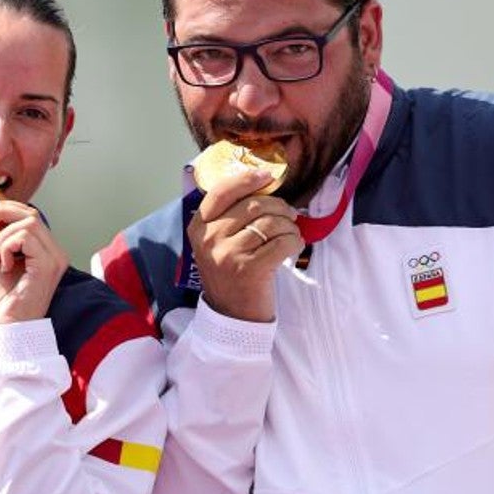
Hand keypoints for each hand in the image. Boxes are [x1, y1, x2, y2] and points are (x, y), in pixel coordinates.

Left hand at [0, 201, 68, 324]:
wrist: (11, 328)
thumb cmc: (7, 303)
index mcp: (47, 251)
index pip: (32, 216)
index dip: (6, 210)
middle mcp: (56, 252)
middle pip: (31, 213)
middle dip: (1, 213)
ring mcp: (55, 258)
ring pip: (28, 223)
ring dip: (3, 237)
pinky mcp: (48, 265)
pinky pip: (25, 237)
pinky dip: (7, 246)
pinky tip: (5, 265)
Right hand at [188, 169, 303, 321]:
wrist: (232, 316)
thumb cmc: (230, 274)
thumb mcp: (217, 242)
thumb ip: (230, 216)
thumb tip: (262, 183)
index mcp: (198, 227)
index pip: (221, 192)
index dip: (246, 180)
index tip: (266, 176)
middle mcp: (210, 239)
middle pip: (253, 205)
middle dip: (278, 206)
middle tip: (288, 214)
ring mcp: (228, 255)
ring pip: (271, 222)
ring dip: (289, 225)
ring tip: (290, 233)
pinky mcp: (250, 269)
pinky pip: (283, 242)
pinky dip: (295, 241)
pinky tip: (293, 246)